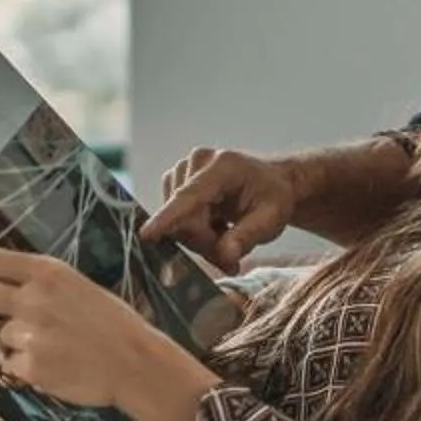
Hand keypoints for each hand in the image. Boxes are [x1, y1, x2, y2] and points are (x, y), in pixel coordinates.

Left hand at [0, 250, 220, 420]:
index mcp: (48, 274)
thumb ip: (44, 286)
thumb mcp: (80, 288)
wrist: (133, 363)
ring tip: (11, 340)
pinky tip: (43, 363)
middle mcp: (32, 299)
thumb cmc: (114, 324)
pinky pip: (9, 362)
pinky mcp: (27, 366)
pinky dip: (19, 363)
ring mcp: (27, 334)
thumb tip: (12, 286)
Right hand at [143, 146, 296, 272]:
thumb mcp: (272, 219)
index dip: (168, 217)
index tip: (146, 234)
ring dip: (200, 239)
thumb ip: (248, 236)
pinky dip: (193, 231)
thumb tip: (225, 255)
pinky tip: (215, 229)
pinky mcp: (175, 180)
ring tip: (227, 238)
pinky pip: (174, 217)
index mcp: (223, 166)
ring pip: (176, 221)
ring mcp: (183, 169)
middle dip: (204, 242)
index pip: (190, 195)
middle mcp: (197, 162)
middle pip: (183, 217)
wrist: (272, 183)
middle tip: (231, 259)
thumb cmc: (274, 197)